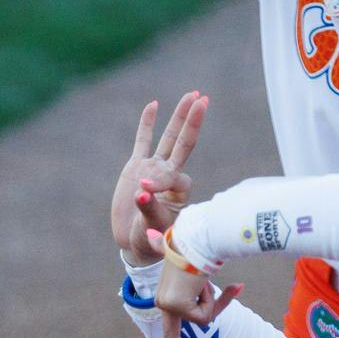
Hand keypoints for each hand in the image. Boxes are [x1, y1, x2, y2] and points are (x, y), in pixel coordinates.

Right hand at [110, 92, 208, 265]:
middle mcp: (169, 174)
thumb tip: (142, 192)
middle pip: (184, 142)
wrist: (135, 243)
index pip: (174, 176)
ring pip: (168, 137)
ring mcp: (153, 168)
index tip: (143, 192)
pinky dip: (147, 123)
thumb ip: (149, 210)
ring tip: (191, 94)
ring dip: (179, 116)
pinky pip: (143, 140)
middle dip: (193, 121)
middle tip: (203, 99)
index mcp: (178, 191)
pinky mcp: (136, 167)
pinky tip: (154, 104)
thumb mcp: (151, 230)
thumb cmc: (149, 239)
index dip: (160, 181)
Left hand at [148, 227, 241, 337]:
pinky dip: (211, 300)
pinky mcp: (175, 306)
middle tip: (230, 289)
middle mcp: (162, 304)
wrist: (194, 240)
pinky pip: (204, 315)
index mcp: (165, 297)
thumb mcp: (188, 261)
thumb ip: (162, 245)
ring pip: (203, 318)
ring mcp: (167, 306)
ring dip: (211, 298)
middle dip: (215, 304)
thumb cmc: (194, 247)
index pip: (168, 331)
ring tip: (203, 278)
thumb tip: (147, 227)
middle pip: (198, 320)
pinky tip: (201, 282)